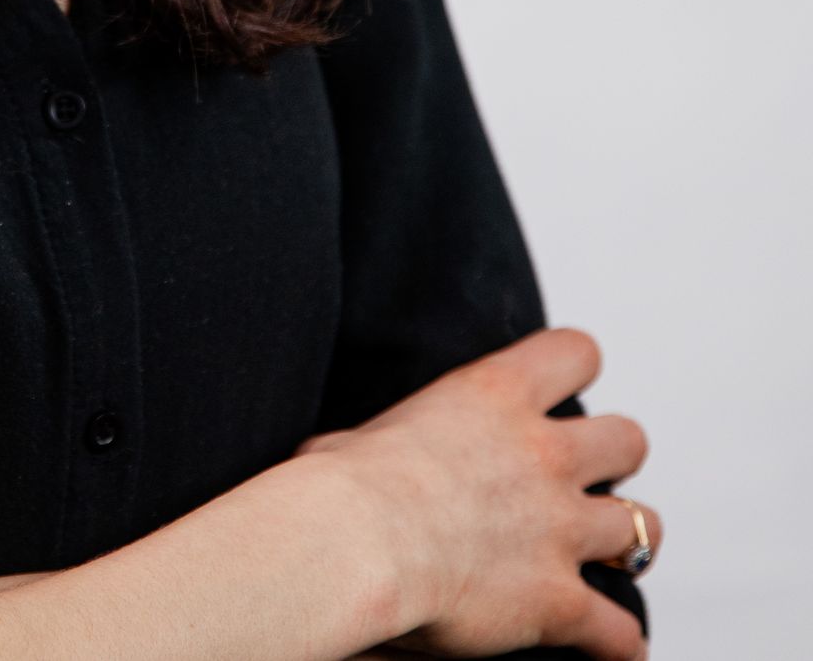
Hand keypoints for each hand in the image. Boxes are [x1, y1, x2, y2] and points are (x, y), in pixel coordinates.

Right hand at [295, 327, 660, 658]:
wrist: (356, 542)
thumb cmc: (339, 485)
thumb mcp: (359, 435)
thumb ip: (385, 444)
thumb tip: (353, 460)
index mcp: (494, 395)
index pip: (573, 352)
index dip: (573, 368)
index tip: (561, 386)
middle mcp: (542, 453)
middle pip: (628, 439)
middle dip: (615, 460)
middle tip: (586, 478)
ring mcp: (560, 527)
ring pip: (644, 526)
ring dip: (627, 544)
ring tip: (610, 557)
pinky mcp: (560, 601)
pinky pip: (619, 632)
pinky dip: (618, 644)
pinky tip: (611, 649)